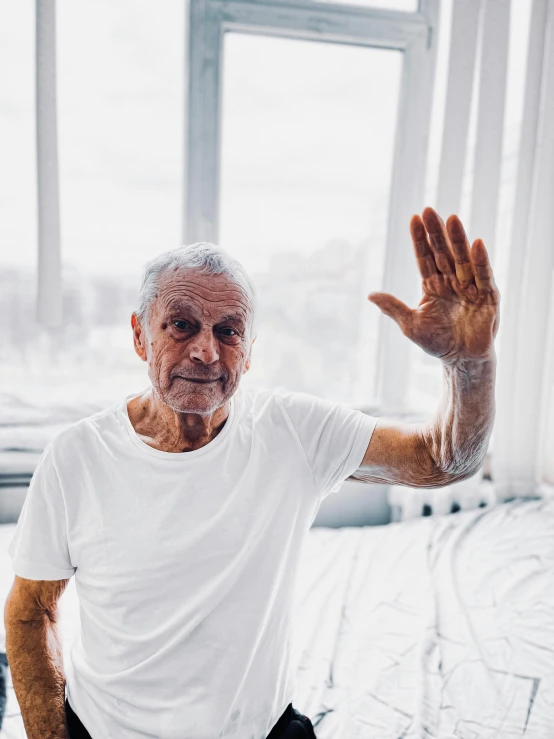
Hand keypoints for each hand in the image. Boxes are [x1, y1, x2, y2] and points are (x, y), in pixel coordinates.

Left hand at [368, 207, 499, 363]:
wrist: (461, 360)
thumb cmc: (437, 342)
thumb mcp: (410, 325)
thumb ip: (393, 308)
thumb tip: (370, 294)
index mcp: (433, 285)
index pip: (424, 257)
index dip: (420, 239)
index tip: (414, 219)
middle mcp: (452, 281)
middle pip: (443, 252)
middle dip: (436, 232)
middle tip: (429, 210)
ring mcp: (470, 287)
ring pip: (462, 258)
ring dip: (457, 239)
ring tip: (451, 218)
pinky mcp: (488, 296)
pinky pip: (483, 275)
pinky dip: (480, 260)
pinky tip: (475, 243)